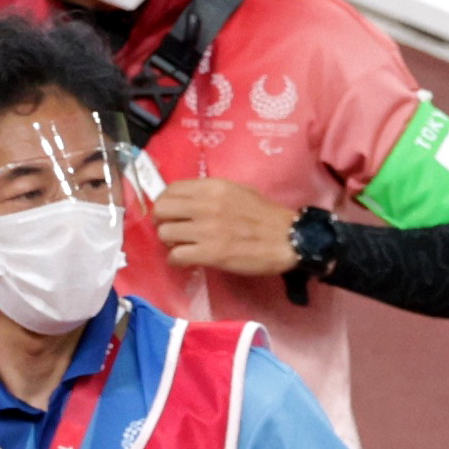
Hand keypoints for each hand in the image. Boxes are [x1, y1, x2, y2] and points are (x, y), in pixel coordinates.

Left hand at [149, 176, 299, 277]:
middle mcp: (205, 205)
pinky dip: (175, 260)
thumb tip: (187, 201)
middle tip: (171, 230)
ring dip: (169, 242)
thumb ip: (211, 194)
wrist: (287, 238)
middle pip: (162, 210)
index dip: (165, 202)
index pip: (171, 189)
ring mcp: (206, 230)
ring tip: (180, 246)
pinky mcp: (210, 254)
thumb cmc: (265, 215)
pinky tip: (185, 260)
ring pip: (165, 233)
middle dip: (162, 221)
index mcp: (213, 187)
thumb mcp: (238, 191)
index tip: (170, 212)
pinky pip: (176, 256)